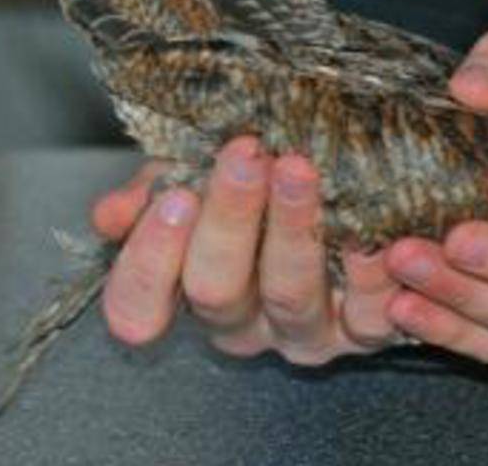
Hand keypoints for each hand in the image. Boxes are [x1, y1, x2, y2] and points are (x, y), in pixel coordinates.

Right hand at [91, 137, 402, 364]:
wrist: (349, 187)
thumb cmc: (261, 182)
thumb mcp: (199, 174)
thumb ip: (153, 189)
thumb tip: (112, 214)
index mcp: (187, 291)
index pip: (138, 306)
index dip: (149, 261)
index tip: (174, 196)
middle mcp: (242, 324)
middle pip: (216, 289)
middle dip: (228, 218)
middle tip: (244, 154)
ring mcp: (303, 333)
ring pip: (290, 294)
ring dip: (293, 228)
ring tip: (299, 168)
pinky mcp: (365, 332)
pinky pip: (371, 314)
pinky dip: (373, 271)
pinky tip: (376, 229)